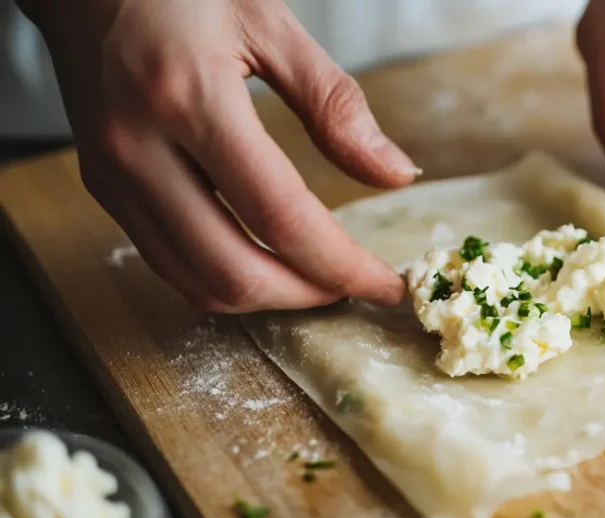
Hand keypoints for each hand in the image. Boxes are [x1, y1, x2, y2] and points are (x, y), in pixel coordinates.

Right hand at [19, 0, 414, 311]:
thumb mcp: (270, 23)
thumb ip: (335, 105)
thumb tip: (397, 174)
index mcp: (189, 98)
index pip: (280, 216)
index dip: (341, 264)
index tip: (385, 284)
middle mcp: (139, 148)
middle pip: (234, 270)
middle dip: (307, 294)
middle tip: (355, 287)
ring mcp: (113, 174)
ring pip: (196, 282)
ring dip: (266, 298)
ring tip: (317, 281)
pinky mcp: (103, 187)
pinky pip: (169, 262)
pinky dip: (224, 279)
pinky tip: (266, 263)